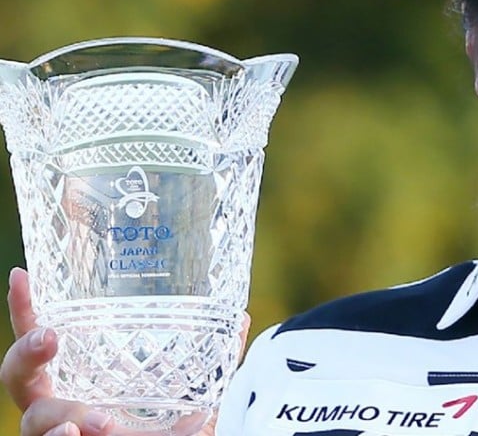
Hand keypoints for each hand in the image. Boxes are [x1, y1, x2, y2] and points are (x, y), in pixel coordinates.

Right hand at [3, 268, 248, 435]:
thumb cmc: (181, 427)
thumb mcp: (198, 388)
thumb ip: (212, 355)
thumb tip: (238, 317)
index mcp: (85, 376)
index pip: (43, 337)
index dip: (27, 308)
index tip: (23, 274)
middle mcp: (64, 404)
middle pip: (19, 379)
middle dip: (25, 355)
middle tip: (50, 338)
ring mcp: (63, 434)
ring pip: (34, 422)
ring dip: (60, 415)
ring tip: (93, 420)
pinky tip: (76, 434)